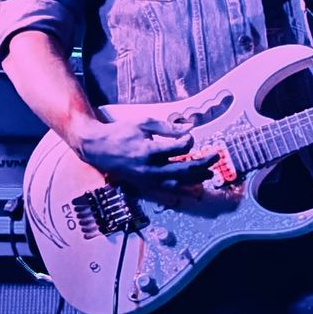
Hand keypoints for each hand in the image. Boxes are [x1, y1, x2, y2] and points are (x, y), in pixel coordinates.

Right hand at [73, 116, 212, 187]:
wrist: (97, 148)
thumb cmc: (120, 132)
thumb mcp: (143, 123)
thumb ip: (168, 127)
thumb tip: (190, 127)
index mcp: (148, 151)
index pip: (179, 149)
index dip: (189, 141)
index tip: (190, 136)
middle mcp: (149, 168)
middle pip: (183, 169)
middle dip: (202, 163)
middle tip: (215, 156)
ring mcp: (146, 179)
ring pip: (177, 183)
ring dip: (196, 179)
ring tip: (210, 174)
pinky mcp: (144, 184)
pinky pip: (167, 190)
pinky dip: (182, 188)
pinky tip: (193, 186)